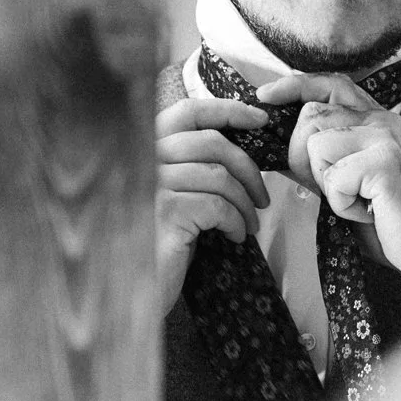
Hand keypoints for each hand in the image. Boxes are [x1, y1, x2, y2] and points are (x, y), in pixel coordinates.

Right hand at [153, 96, 271, 312]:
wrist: (137, 289)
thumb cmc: (162, 239)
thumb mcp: (176, 192)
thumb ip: (195, 163)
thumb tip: (245, 143)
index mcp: (145, 146)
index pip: (188, 110)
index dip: (228, 110)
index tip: (260, 119)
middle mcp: (143, 159)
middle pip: (212, 143)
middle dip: (248, 168)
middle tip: (262, 197)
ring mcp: (151, 185)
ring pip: (220, 177)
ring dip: (245, 203)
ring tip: (249, 224)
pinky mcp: (165, 214)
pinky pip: (217, 206)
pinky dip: (235, 221)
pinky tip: (234, 236)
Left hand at [258, 72, 400, 291]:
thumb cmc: (394, 221)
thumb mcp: (351, 183)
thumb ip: (321, 160)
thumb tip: (278, 147)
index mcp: (378, 121)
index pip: (331, 84)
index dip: (296, 85)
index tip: (266, 96)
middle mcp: (384, 121)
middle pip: (311, 116)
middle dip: (303, 159)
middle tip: (335, 190)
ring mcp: (386, 140)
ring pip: (316, 146)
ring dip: (326, 185)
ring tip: (357, 201)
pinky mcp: (385, 164)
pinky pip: (333, 178)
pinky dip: (341, 204)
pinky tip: (366, 213)